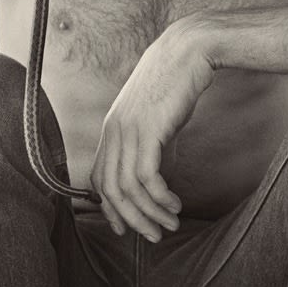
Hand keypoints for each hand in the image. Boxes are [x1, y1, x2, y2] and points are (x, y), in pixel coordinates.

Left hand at [90, 18, 215, 241]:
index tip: (128, 228)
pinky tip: (175, 205)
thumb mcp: (156, 116)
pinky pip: (146, 177)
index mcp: (112, 128)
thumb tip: (155, 173)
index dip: (110, 208)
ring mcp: (128, 129)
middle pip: (111, 190)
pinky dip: (159, 198)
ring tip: (169, 225)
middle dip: (131, 220)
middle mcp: (114, 130)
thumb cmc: (176, 83)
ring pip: (128, 188)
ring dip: (149, 213)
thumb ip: (150, 142)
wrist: (188, 50)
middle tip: (154, 237)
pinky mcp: (148, 129)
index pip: (99, 178)